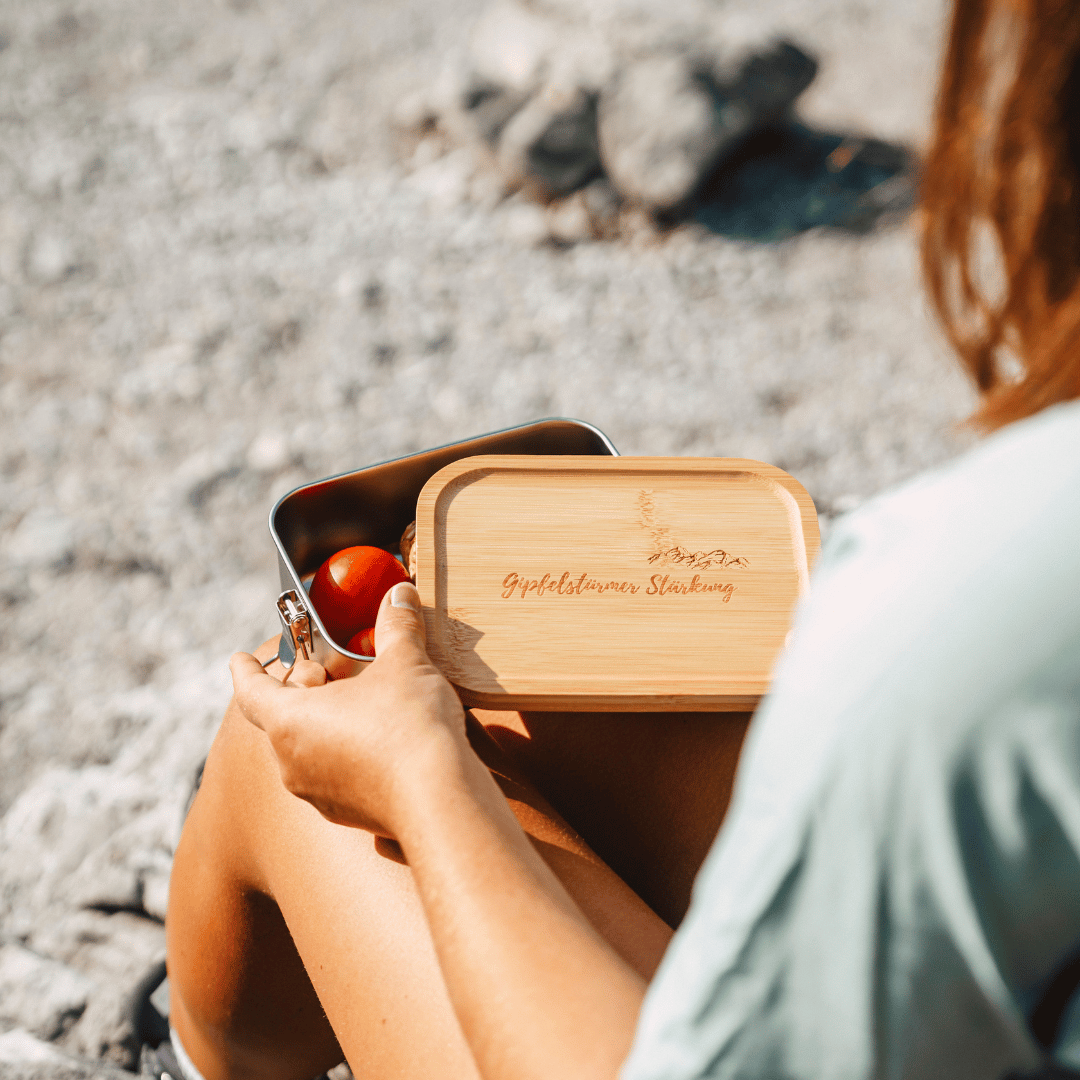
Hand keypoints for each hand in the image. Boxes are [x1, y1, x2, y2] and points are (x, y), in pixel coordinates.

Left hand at [230, 582, 466, 836]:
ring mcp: (318, 794)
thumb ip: (397, 626)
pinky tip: (381, 742)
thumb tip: (399, 595)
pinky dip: (346, 754)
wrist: (439, 800)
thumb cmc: (409, 726)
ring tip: (361, 704)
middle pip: (282, 718)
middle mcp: (291, 762)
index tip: (239, 658)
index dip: (246, 670)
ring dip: (325, 723)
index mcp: (290, 721)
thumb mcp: (405, 662)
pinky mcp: (348, 815)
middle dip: (303, 690)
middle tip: (328, 671)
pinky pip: (335, 776)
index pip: (251, 691)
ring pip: (307, 749)